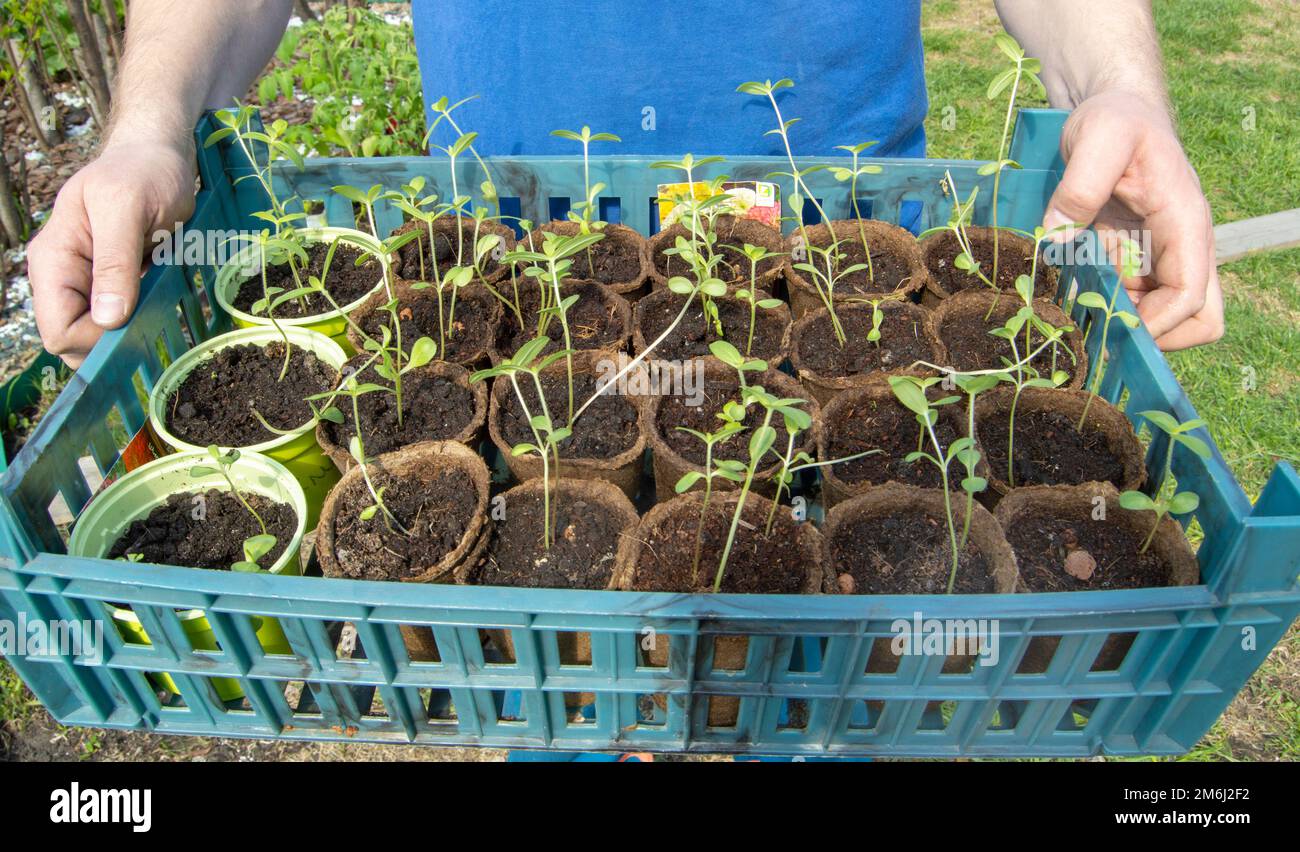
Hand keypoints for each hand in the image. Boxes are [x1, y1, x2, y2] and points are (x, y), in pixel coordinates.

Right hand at [29, 139, 195, 366]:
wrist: (157, 158)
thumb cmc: (142, 173)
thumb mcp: (128, 209)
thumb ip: (116, 262)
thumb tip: (108, 318)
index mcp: (54, 260)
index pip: (58, 331)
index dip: (96, 340)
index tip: (134, 321)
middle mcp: (62, 277)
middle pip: (75, 341)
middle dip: (114, 339)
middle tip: (151, 312)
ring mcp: (86, 283)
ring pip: (98, 335)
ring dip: (130, 329)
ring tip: (155, 298)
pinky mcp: (110, 284)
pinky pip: (119, 320)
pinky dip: (140, 318)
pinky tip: (157, 297)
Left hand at [1043, 91, 1222, 350]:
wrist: (1113, 111)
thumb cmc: (1115, 119)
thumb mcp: (1098, 137)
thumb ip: (1081, 184)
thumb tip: (1055, 238)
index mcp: (1185, 223)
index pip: (1191, 296)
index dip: (1158, 324)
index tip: (1112, 329)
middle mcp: (1181, 247)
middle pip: (1196, 318)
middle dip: (1155, 335)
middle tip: (1100, 328)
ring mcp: (1158, 256)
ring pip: (1163, 316)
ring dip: (1125, 325)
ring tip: (1076, 315)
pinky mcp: (1133, 258)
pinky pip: (1131, 300)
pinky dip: (1106, 309)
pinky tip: (1068, 299)